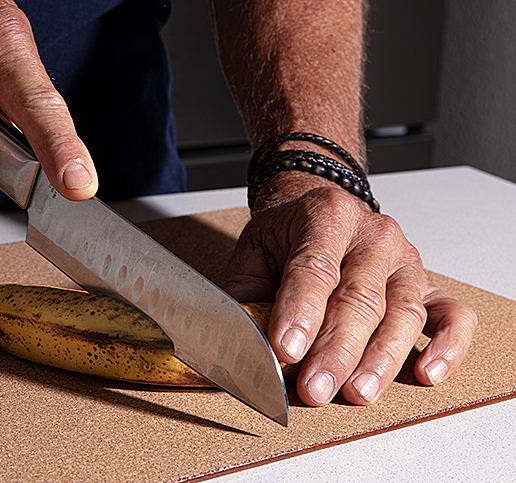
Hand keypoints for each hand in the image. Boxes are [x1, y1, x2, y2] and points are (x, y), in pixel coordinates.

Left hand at [224, 171, 477, 405]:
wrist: (319, 208)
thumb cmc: (286, 237)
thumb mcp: (253, 254)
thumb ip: (245, 297)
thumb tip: (235, 347)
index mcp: (324, 215)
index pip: (314, 267)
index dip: (300, 311)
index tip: (286, 349)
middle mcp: (371, 234)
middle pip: (359, 297)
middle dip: (335, 349)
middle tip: (314, 387)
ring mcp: (405, 260)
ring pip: (403, 311)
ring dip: (380, 358)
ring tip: (356, 392)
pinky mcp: (427, 284)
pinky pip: (453, 315)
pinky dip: (448, 346)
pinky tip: (427, 372)